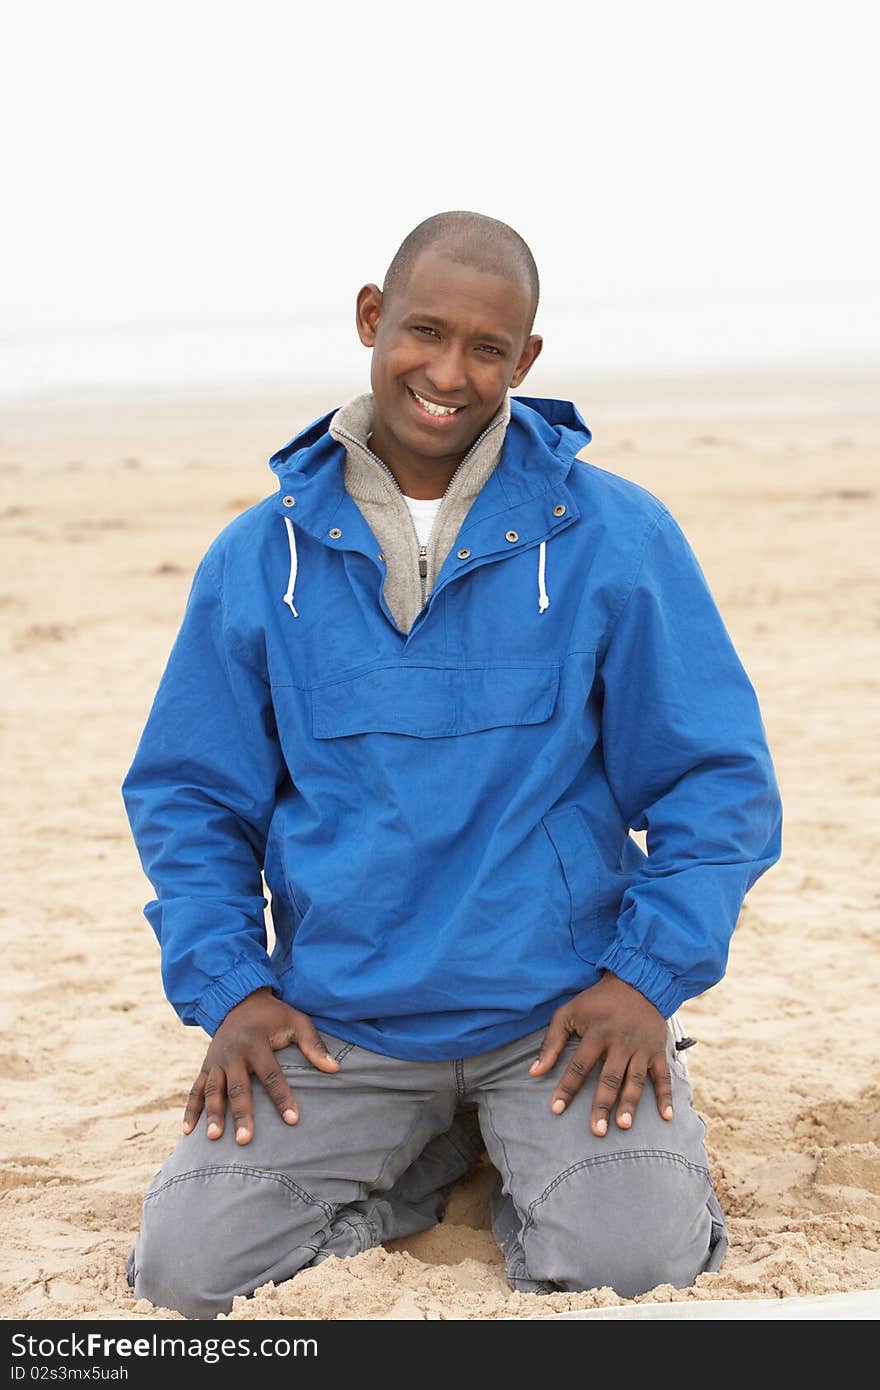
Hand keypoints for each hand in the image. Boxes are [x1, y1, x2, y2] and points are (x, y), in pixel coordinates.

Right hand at [182, 988, 339, 1144]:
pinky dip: (191, 1110)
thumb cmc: (274, 1015)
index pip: (272, 1075)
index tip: (293, 1120)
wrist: (239, 999)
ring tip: (215, 1138)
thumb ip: (314, 1044)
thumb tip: (335, 1069)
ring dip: (213, 1115)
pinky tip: (188, 1132)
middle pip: (238, 1088)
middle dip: (242, 1114)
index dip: (283, 1098)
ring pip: (213, 1091)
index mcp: (255, 1042)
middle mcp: (232, 1053)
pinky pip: (195, 1090)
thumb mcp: (297, 1021)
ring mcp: (216, 1060)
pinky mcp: (205, 1065)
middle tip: (245, 1140)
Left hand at [529, 972, 672, 1136]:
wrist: (636, 982)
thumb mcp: (568, 1012)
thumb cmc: (596, 1002)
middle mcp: (620, 1042)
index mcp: (596, 1032)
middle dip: (602, 1105)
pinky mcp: (658, 1050)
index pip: (579, 1065)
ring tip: (623, 1126)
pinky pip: (663, 1076)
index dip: (567, 1088)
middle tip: (597, 1131)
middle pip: (609, 1078)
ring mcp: (641, 1047)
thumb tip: (534, 1072)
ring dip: (630, 1103)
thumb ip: (551, 1042)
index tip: (556, 1109)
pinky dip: (666, 1096)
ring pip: (636, 1080)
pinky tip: (666, 1116)